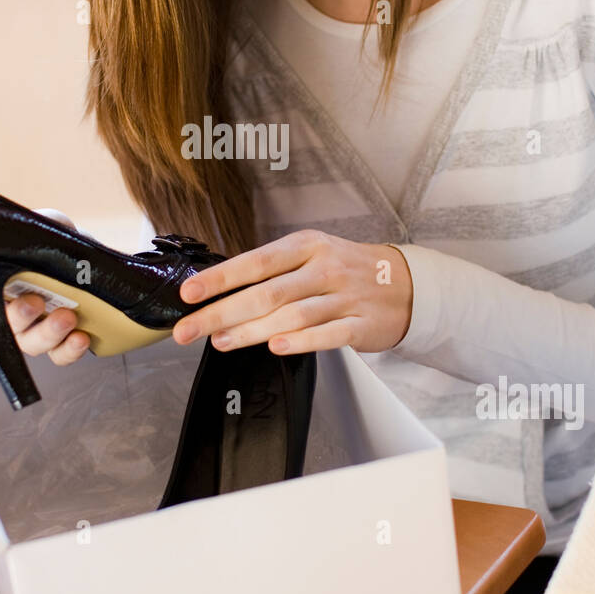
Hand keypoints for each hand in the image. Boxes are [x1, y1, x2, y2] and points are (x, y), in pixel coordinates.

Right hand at [2, 208, 91, 364]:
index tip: (30, 300)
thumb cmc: (52, 242)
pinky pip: (61, 354)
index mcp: (0, 286)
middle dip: (27, 321)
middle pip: (13, 331)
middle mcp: (14, 314)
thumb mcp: (45, 223)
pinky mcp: (62, 340)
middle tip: (44, 305)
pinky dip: (71, 350)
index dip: (10, 309)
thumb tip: (49, 224)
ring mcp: (37, 330)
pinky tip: (83, 338)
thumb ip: (43, 222)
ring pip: (36, 346)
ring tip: (71, 322)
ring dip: (52, 338)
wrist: (82, 254)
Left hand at [171, 229, 412, 354]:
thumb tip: (218, 291)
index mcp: (306, 246)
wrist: (406, 284)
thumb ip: (272, 271)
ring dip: (252, 330)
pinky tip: (275, 347)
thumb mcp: (310, 255)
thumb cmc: (345, 270)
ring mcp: (344, 297)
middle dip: (222, 312)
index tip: (189, 293)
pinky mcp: (361, 325)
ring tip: (220, 341)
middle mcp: (324, 268)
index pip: (256, 262)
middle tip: (188, 330)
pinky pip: (327, 335)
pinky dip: (301, 342)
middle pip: (267, 293)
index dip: (221, 278)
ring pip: (292, 315)